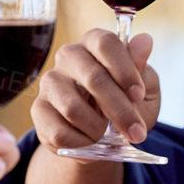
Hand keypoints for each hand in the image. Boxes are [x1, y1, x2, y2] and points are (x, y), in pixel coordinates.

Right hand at [31, 29, 161, 149]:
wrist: (101, 137)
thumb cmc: (125, 104)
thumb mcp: (144, 89)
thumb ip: (142, 69)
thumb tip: (144, 41)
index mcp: (95, 43)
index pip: (105, 43)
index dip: (124, 70)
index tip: (138, 95)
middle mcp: (69, 56)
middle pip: (93, 77)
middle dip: (120, 110)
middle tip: (137, 132)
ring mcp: (50, 81)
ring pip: (73, 108)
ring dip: (97, 130)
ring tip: (107, 135)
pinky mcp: (38, 108)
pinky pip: (59, 132)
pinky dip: (80, 143)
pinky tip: (88, 141)